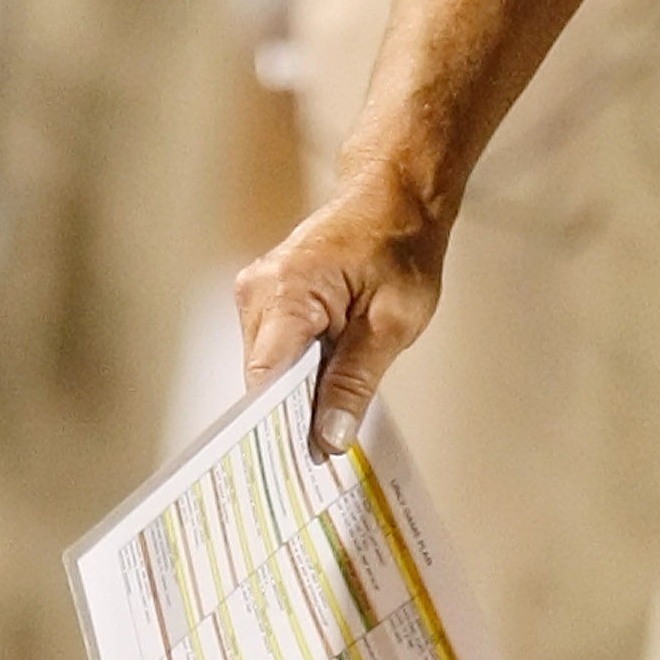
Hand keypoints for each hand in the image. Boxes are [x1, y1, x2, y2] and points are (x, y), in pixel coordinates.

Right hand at [234, 168, 450, 456]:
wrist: (396, 195)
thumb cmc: (400, 243)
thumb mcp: (392, 321)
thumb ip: (355, 381)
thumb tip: (328, 436)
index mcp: (286, 292)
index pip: (263, 382)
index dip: (278, 428)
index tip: (295, 465)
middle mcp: (259, 291)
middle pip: (263, 380)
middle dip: (294, 413)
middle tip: (327, 451)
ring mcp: (259, 292)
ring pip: (270, 368)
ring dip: (300, 390)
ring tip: (336, 405)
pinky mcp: (269, 296)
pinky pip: (276, 349)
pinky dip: (300, 369)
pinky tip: (328, 379)